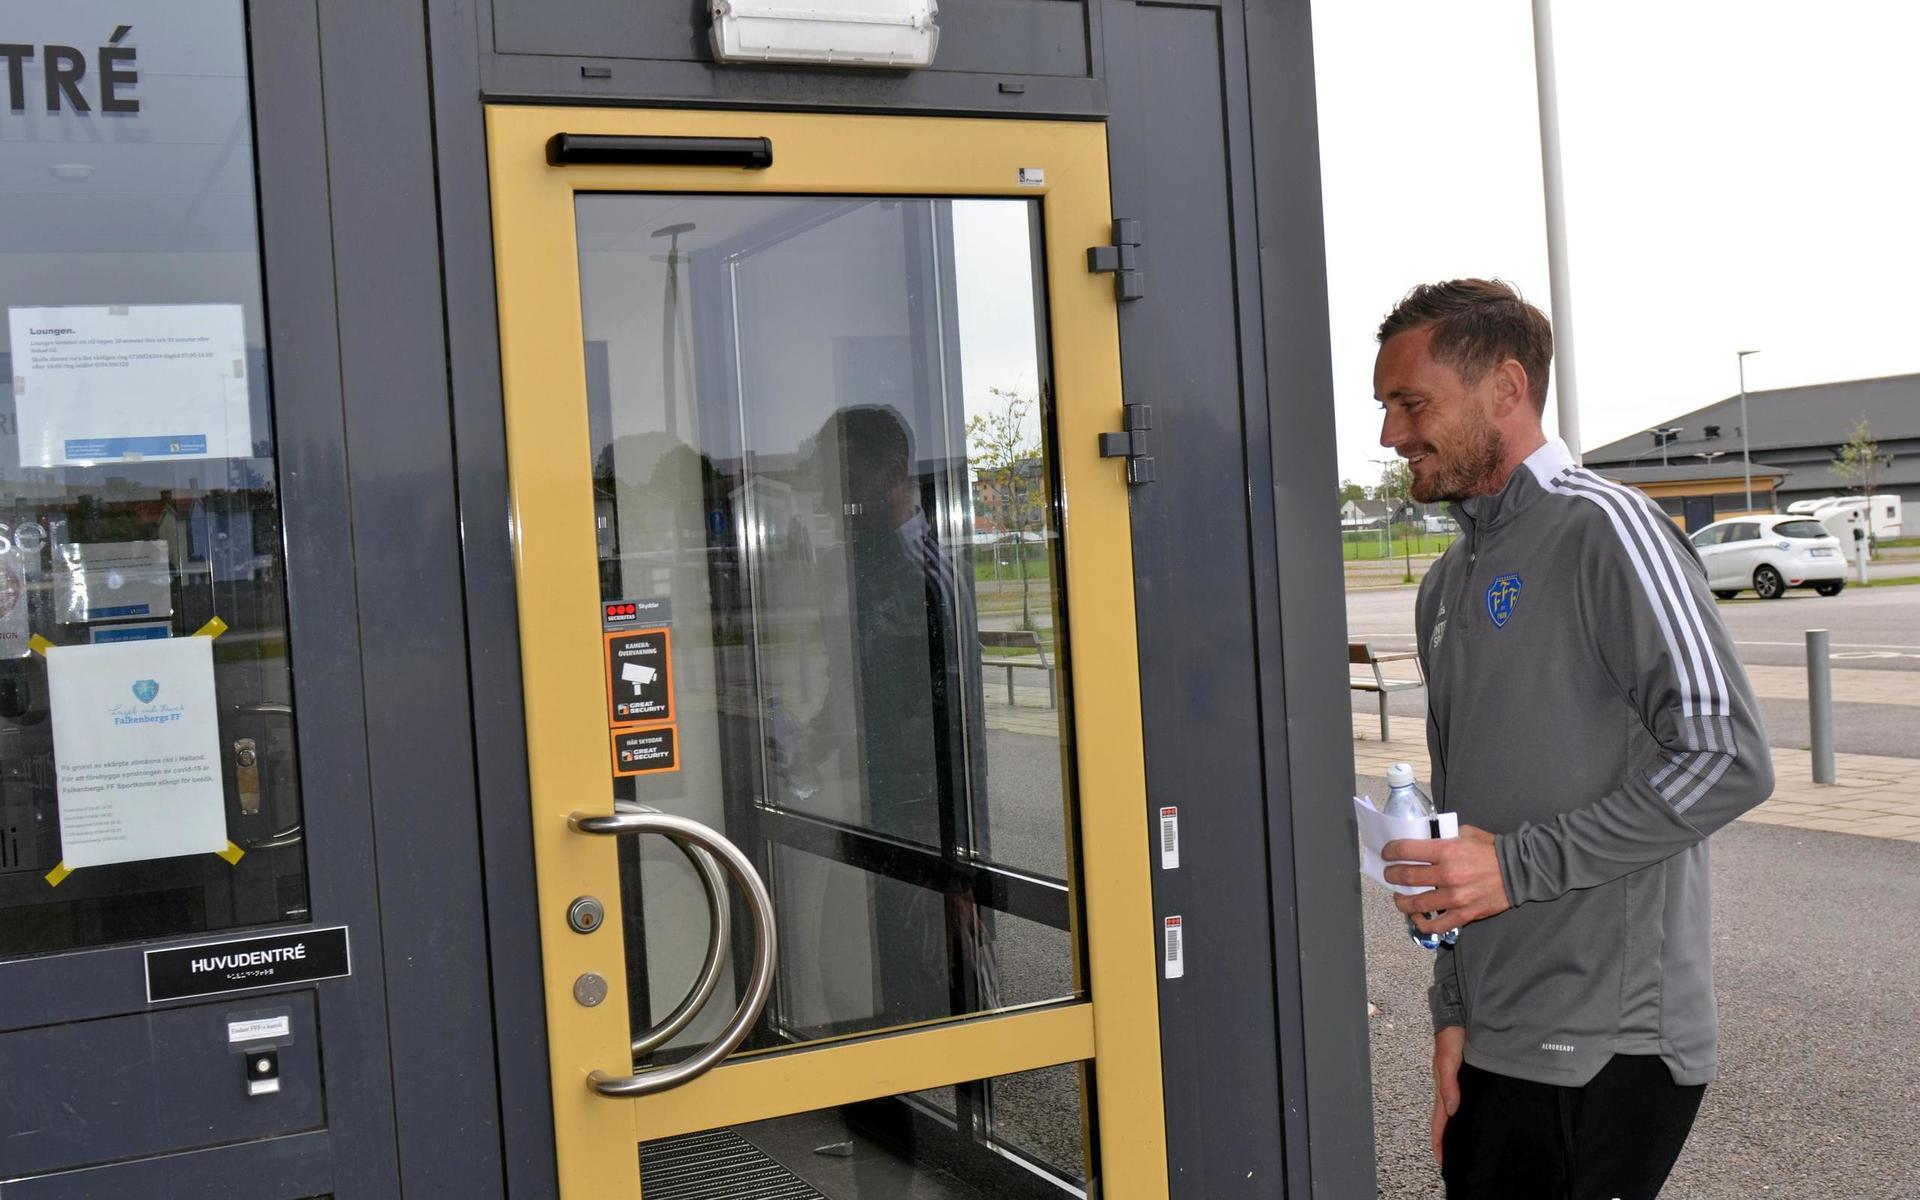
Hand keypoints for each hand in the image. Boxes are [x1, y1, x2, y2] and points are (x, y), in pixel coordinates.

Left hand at [1382, 825, 1510, 932]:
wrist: (1518, 871)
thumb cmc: (1491, 849)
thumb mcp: (1465, 833)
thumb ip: (1443, 836)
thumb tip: (1422, 839)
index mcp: (1446, 850)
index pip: (1406, 850)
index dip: (1390, 851)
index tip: (1386, 853)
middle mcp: (1447, 874)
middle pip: (1406, 877)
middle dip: (1392, 875)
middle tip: (1389, 874)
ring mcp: (1455, 897)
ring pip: (1416, 904)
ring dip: (1401, 901)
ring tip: (1398, 897)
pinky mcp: (1464, 914)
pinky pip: (1436, 925)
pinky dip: (1422, 924)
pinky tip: (1417, 917)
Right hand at [1431, 1025, 1464, 1163]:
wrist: (1460, 1012)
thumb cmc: (1451, 1034)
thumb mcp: (1448, 1059)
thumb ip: (1448, 1084)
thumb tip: (1451, 1110)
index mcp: (1442, 1086)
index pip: (1439, 1119)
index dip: (1439, 1139)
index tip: (1442, 1160)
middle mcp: (1450, 1087)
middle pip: (1446, 1118)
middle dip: (1447, 1138)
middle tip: (1453, 1159)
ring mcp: (1460, 1081)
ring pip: (1456, 1109)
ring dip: (1457, 1126)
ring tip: (1463, 1144)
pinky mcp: (1470, 1076)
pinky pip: (1466, 1098)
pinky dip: (1467, 1111)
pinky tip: (1475, 1116)